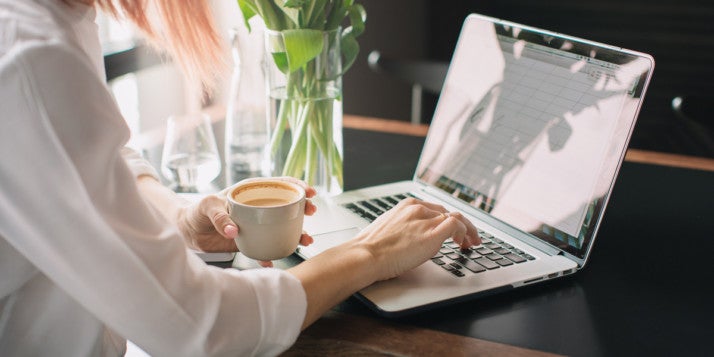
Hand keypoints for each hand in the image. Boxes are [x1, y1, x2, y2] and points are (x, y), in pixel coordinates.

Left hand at [176, 177, 316, 266]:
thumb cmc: (197, 211)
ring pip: (283, 227)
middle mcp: (258, 207)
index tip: (309, 191)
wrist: (188, 232)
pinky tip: (275, 259)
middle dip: (304, 208)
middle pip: (287, 205)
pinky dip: (272, 254)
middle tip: (311, 212)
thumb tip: (234, 230)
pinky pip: (266, 247)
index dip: (296, 185)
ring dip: (297, 233)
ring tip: (306, 239)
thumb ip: (220, 216)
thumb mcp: (207, 206)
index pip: (279, 184)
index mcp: (251, 192)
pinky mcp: (252, 241)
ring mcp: (257, 225)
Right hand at [354, 197, 479, 280]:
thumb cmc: (371, 248)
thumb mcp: (389, 228)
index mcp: (407, 205)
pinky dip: (466, 232)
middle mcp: (418, 209)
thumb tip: (412, 238)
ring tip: (472, 242)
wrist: (365, 255)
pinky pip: (457, 226)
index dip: (447, 220)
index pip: (435, 209)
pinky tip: (465, 242)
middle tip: (466, 239)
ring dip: (468, 230)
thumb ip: (405, 227)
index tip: (452, 230)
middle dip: (460, 226)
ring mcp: (426, 220)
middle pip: (448, 213)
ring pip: (457, 218)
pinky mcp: (432, 235)